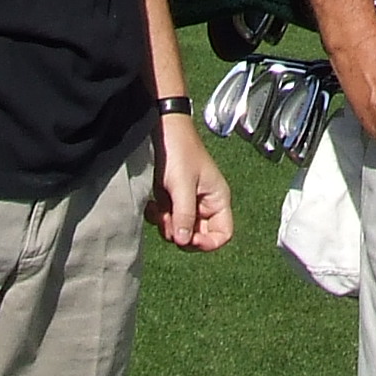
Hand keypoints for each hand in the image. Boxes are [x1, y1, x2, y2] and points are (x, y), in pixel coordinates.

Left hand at [146, 113, 233, 250]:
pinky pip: (167, 221)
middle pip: (199, 236)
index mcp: (217, 199)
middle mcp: (205, 204)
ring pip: (180, 231)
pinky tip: (152, 205)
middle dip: (181, 234)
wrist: (163, 132)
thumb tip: (184, 241)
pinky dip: (157, 218)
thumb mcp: (182, 185)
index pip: (223, 234)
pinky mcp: (173, 201)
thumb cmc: (180, 151)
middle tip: (170, 221)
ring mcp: (188, 203)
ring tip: (159, 209)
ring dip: (167, 225)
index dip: (208, 243)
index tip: (189, 239)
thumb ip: (184, 215)